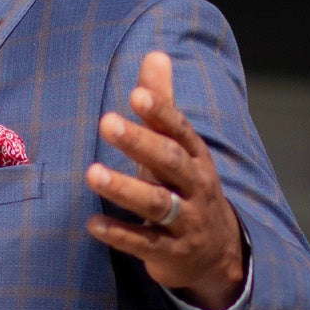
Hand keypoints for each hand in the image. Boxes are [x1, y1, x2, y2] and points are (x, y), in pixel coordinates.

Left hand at [85, 50, 248, 309]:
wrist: (218, 255)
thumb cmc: (187, 189)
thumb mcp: (180, 148)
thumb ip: (163, 104)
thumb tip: (155, 54)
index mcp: (196, 158)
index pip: (180, 131)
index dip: (161, 112)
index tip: (136, 93)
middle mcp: (195, 187)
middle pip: (170, 162)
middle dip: (140, 143)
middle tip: (106, 122)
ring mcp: (186, 222)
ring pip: (158, 204)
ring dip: (125, 188)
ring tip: (92, 173)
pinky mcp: (171, 253)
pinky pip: (145, 243)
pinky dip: (119, 234)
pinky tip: (92, 224)